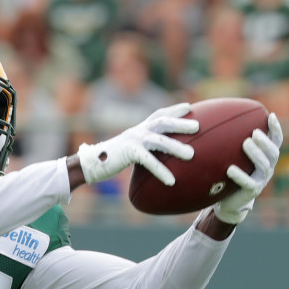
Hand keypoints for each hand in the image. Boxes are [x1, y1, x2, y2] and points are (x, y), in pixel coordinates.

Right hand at [76, 103, 198, 185]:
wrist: (90, 164)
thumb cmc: (110, 159)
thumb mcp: (129, 150)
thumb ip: (143, 149)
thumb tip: (157, 157)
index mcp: (138, 129)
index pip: (158, 114)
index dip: (173, 109)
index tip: (189, 107)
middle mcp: (137, 131)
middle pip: (162, 122)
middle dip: (180, 123)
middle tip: (198, 127)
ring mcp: (133, 140)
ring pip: (159, 141)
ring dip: (176, 147)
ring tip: (192, 155)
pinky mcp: (129, 152)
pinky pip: (149, 161)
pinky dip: (161, 171)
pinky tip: (171, 181)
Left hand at [212, 113, 283, 225]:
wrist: (229, 201)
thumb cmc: (232, 175)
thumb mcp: (236, 158)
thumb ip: (235, 144)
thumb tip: (221, 120)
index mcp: (267, 158)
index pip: (277, 141)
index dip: (276, 129)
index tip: (271, 115)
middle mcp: (268, 168)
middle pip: (273, 153)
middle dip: (265, 142)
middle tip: (255, 132)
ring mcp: (262, 180)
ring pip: (263, 166)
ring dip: (255, 153)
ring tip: (246, 143)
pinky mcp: (252, 192)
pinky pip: (248, 183)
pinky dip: (240, 176)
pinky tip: (230, 169)